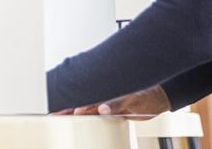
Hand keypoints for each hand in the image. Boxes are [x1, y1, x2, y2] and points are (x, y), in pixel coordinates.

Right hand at [52, 85, 170, 119]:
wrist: (159, 99)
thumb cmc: (148, 95)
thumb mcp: (133, 100)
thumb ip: (117, 103)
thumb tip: (102, 107)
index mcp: (105, 93)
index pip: (83, 98)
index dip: (69, 102)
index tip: (57, 107)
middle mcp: (104, 98)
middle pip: (80, 103)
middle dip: (65, 107)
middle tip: (52, 113)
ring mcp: (107, 104)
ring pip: (85, 108)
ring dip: (73, 112)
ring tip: (59, 116)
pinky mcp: (112, 110)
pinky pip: (95, 113)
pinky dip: (85, 115)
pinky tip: (78, 117)